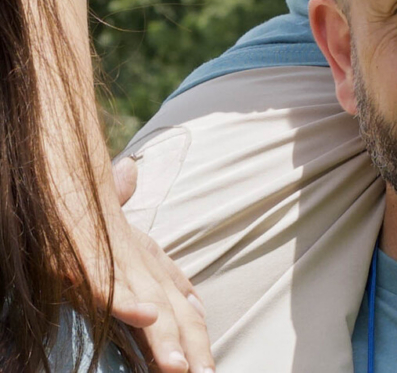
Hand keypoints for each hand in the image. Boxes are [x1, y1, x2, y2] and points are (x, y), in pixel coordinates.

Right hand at [91, 155, 214, 372]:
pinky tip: (146, 318)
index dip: (194, 324)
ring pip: (148, 305)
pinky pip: (107, 285)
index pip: (177, 292)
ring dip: (165, 338)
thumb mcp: (106, 208)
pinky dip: (127, 302)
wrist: (61, 172)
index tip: (207, 356)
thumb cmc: (82, 200)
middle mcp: (138, 260)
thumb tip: (133, 177)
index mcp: (144, 253)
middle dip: (192, 347)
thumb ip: (122, 202)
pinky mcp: (82, 259)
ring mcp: (114, 260)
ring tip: (181, 368)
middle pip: (174, 310)